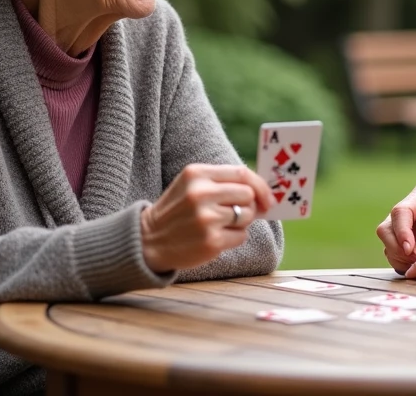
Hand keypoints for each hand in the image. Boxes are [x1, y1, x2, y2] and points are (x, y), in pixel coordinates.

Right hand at [140, 164, 275, 272]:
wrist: (147, 240)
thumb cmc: (177, 211)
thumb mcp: (191, 185)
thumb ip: (223, 183)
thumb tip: (263, 193)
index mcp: (196, 174)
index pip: (242, 173)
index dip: (260, 185)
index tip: (267, 197)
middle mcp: (201, 194)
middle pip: (247, 195)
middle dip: (248, 205)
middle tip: (235, 213)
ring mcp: (206, 219)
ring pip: (247, 216)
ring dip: (241, 222)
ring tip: (220, 224)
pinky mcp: (211, 242)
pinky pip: (241, 236)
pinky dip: (234, 237)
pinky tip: (215, 237)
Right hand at [375, 183, 415, 273]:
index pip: (401, 211)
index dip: (402, 231)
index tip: (410, 250)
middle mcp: (407, 209)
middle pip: (386, 229)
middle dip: (399, 249)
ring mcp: (401, 226)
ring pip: (387, 244)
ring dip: (402, 259)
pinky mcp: (401, 242)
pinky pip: (393, 255)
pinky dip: (404, 265)